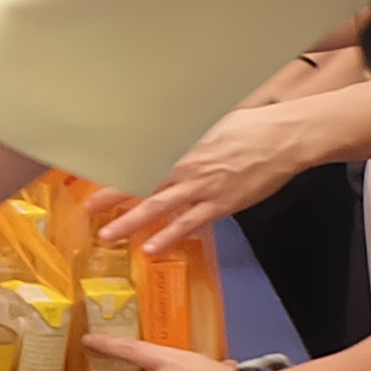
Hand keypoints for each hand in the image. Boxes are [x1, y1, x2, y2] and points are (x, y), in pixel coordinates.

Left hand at [101, 86, 349, 255]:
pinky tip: (152, 248)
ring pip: (159, 208)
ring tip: (109, 236)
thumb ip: (185, 133)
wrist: (281, 139)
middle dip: (113, 198)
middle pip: (141, 184)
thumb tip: (167, 131)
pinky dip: (169, 236)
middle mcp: (186, 167)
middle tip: (88, 210)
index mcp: (181, 145)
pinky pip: (189, 224)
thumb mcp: (209, 122)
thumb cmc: (248, 126)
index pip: (140, 158)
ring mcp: (202, 188)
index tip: (92, 174)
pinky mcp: (220, 205)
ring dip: (132, 222)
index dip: (115, 168)